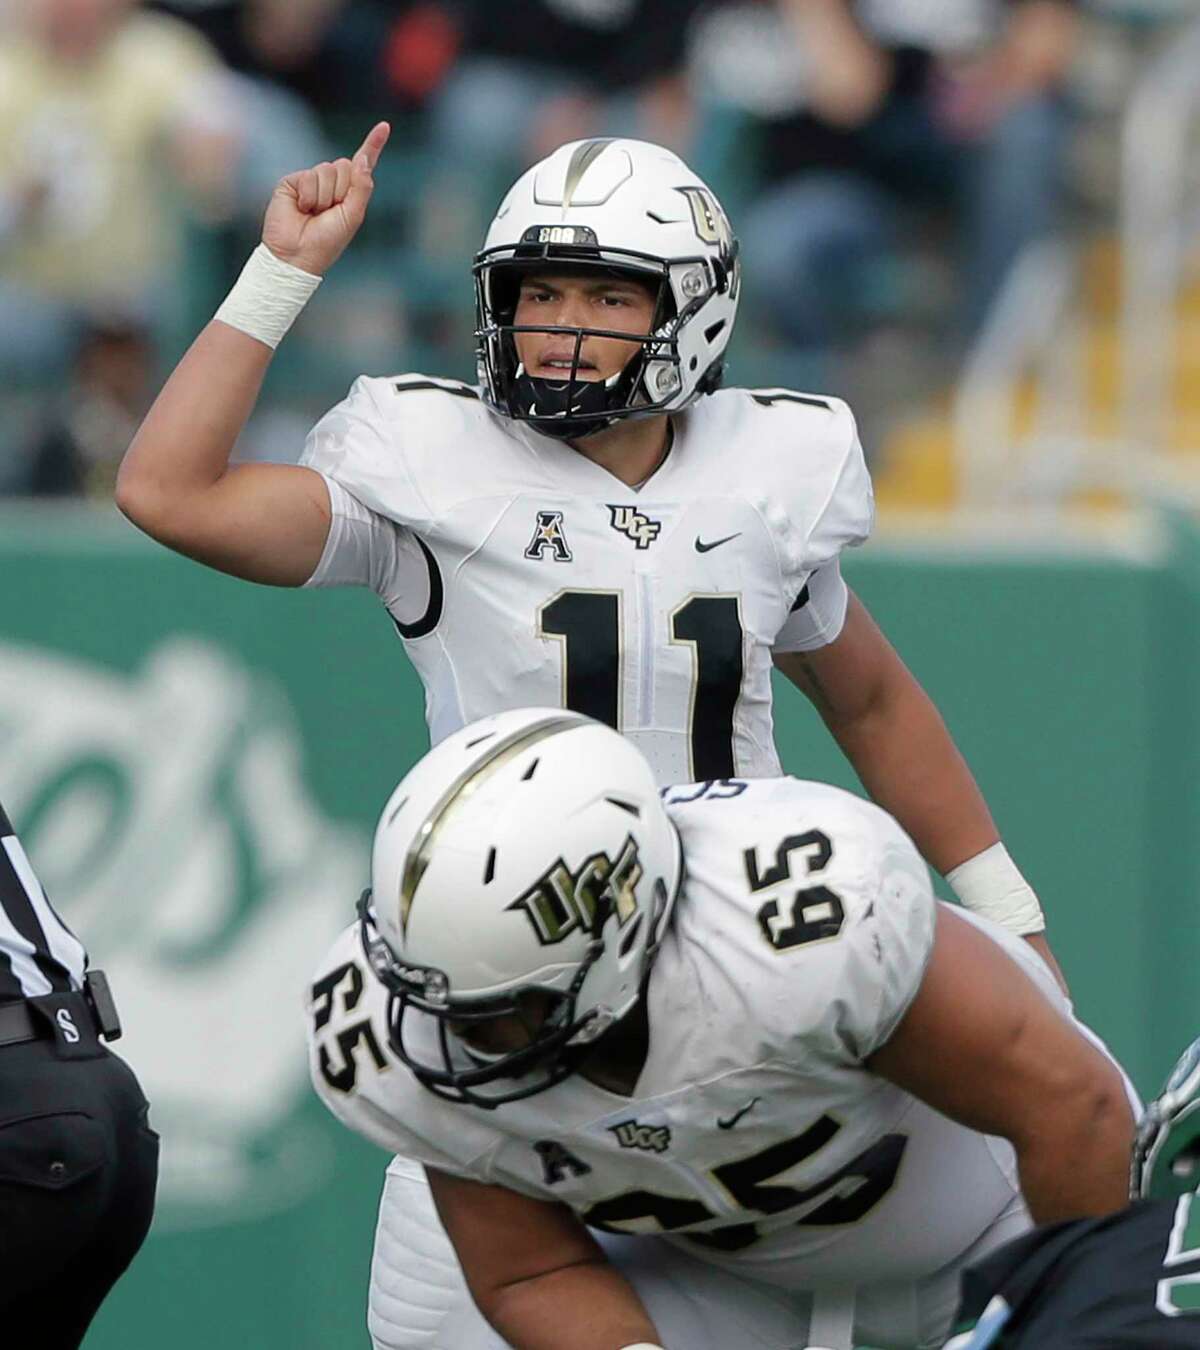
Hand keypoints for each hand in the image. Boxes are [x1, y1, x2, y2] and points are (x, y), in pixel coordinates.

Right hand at [261, 121, 389, 276]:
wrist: (296, 254)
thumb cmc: (326, 241)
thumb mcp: (352, 216)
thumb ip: (361, 187)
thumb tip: (363, 159)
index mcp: (349, 192)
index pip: (362, 164)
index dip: (373, 145)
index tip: (384, 126)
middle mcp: (331, 183)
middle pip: (345, 165)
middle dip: (341, 190)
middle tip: (329, 212)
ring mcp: (311, 181)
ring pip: (327, 170)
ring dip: (324, 197)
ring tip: (314, 214)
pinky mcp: (293, 181)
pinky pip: (309, 176)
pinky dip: (309, 196)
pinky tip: (302, 209)